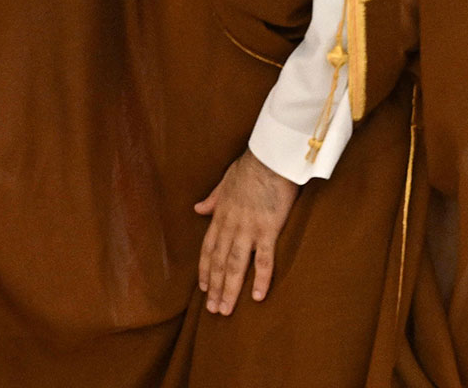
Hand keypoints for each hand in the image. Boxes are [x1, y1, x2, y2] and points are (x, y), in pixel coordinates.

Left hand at [193, 149, 298, 314]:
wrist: (270, 157)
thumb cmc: (250, 166)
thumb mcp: (225, 182)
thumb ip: (212, 199)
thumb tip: (197, 208)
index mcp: (221, 215)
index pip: (208, 248)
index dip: (205, 270)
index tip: (203, 289)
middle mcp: (231, 225)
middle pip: (219, 262)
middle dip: (215, 287)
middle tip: (213, 310)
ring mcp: (248, 229)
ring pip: (235, 265)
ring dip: (229, 289)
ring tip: (226, 310)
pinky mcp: (268, 229)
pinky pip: (263, 259)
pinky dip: (259, 279)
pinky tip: (257, 296)